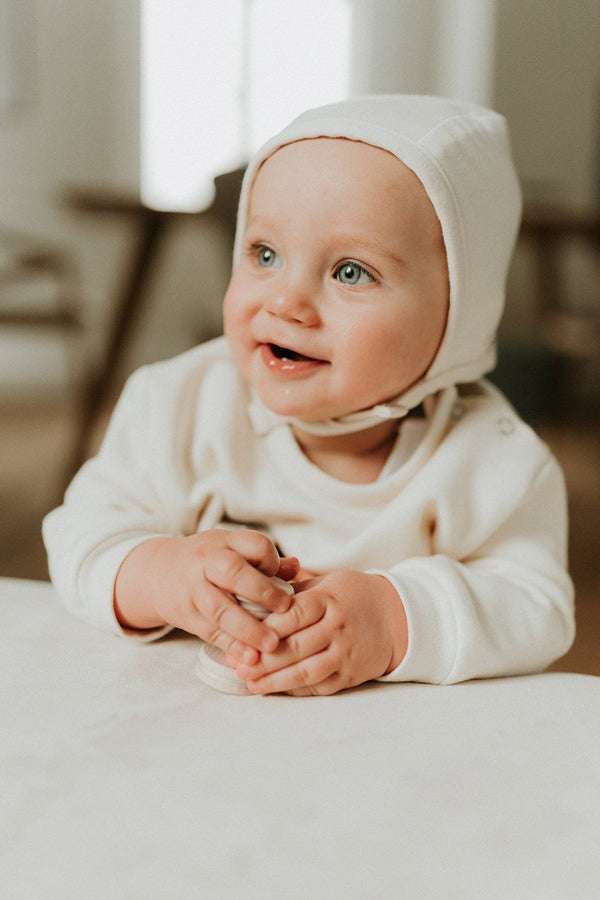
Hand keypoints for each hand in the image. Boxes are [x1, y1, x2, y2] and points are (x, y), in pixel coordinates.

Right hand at [114, 529, 297, 664]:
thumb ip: (263, 560)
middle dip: (262, 591)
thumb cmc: (206, 561)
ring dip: (248, 629)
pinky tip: (250, 658)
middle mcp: (206, 562)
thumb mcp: (231, 550)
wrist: (156, 573)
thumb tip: (297, 567)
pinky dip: (231, 647)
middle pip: (233, 573)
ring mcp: (193, 589)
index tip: (283, 579)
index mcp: (224, 542)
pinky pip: (210, 632)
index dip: (271, 561)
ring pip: (220, 609)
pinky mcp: (186, 615)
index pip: (253, 544)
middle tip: (286, 609)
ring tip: (272, 645)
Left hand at [232, 570, 407, 694]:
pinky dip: (294, 689)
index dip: (265, 628)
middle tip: (237, 664)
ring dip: (274, 680)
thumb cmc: (352, 595)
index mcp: (329, 599)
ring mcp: (345, 654)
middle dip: (262, 659)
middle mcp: (338, 628)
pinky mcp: (350, 675)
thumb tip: (254, 598)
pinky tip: (273, 689)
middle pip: (295, 647)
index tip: (241, 636)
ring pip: (305, 672)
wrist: (397, 617)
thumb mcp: (327, 582)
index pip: (293, 614)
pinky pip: (318, 687)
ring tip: (249, 683)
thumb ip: (294, 591)